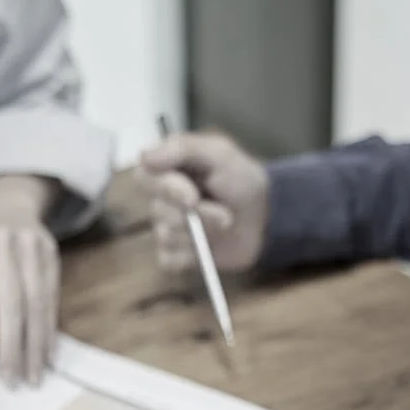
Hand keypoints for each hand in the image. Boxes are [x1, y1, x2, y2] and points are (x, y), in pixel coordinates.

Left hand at [0, 175, 60, 385]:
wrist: (4, 206)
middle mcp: (0, 246)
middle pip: (12, 304)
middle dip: (15, 348)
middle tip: (16, 382)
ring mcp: (29, 247)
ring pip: (37, 303)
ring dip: (37, 344)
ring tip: (35, 375)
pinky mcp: (50, 253)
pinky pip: (52, 298)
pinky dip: (51, 330)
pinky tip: (48, 354)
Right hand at [138, 131, 268, 272]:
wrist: (266, 218)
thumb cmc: (242, 181)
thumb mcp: (220, 154)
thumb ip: (182, 148)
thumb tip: (144, 157)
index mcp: (167, 171)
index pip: (143, 177)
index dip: (166, 188)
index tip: (192, 196)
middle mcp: (162, 200)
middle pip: (158, 210)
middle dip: (197, 214)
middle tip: (224, 214)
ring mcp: (168, 229)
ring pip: (167, 236)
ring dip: (202, 232)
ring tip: (225, 225)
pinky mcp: (177, 256)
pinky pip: (169, 261)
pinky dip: (189, 257)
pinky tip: (207, 249)